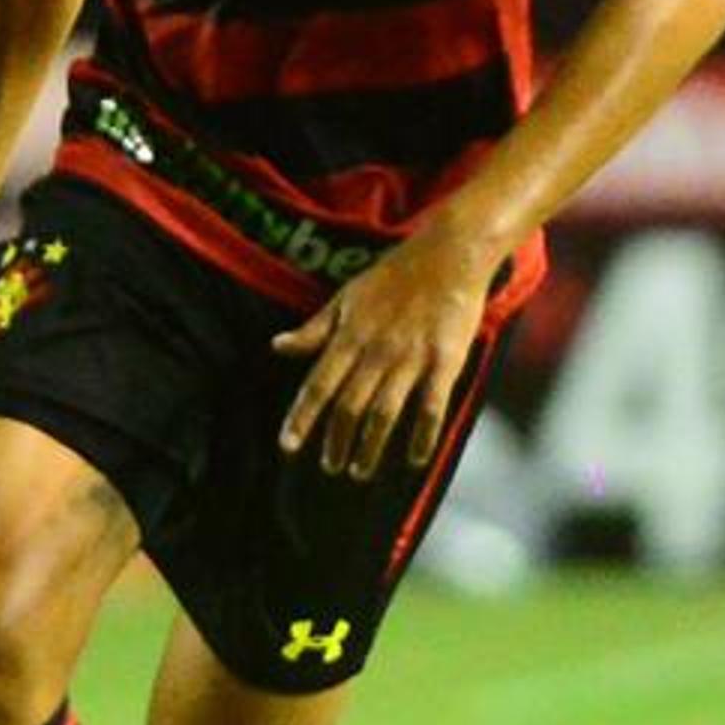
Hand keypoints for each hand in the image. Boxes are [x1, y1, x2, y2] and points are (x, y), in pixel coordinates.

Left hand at [272, 227, 498, 480]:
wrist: (448, 253)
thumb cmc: (394, 275)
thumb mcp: (345, 297)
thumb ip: (314, 329)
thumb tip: (277, 346)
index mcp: (350, 336)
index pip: (317, 385)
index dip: (301, 418)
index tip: (287, 446)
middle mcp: (376, 350)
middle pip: (348, 406)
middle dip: (336, 441)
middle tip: (330, 467)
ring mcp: (411, 357)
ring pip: (384, 412)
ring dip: (370, 447)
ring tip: (359, 472)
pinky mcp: (445, 361)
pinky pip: (432, 406)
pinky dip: (422, 436)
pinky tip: (415, 459)